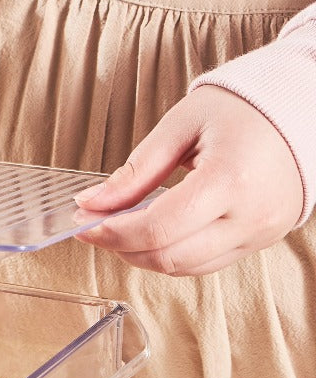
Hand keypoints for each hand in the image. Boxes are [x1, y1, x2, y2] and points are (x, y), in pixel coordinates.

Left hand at [73, 85, 302, 275]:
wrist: (303, 109)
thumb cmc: (245, 109)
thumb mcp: (181, 126)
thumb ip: (136, 170)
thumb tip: (92, 203)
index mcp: (230, 180)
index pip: (156, 228)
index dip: (111, 232)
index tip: (84, 222)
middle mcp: (250, 216)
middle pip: (168, 257)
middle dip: (121, 247)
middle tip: (95, 225)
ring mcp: (260, 233)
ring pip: (185, 268)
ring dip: (144, 255)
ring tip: (120, 228)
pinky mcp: (262, 241)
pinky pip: (206, 264)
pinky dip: (172, 254)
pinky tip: (153, 232)